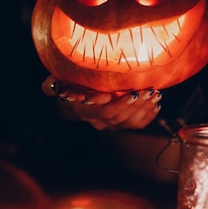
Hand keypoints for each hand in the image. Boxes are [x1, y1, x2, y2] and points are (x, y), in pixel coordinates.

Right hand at [42, 76, 162, 130]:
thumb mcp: (57, 83)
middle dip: (136, 104)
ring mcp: (111, 125)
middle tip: (150, 90)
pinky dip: (149, 115)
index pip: (104, 112)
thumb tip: (51, 85)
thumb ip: (52, 84)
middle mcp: (98, 121)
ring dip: (145, 109)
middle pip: (120, 117)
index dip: (119, 104)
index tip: (133, 92)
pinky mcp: (121, 125)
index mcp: (85, 111)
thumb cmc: (68, 84)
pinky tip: (156, 103)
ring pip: (130, 122)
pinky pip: (137, 124)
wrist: (75, 97)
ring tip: (155, 94)